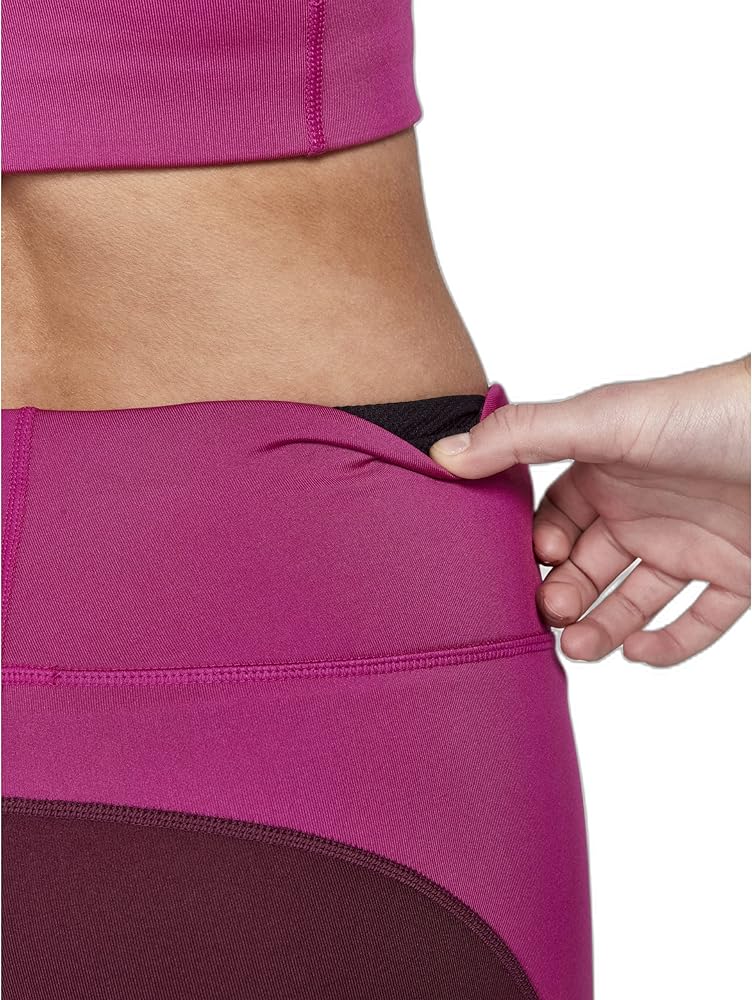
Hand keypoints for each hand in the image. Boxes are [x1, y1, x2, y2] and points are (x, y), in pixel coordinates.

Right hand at [430, 358, 750, 665]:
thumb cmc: (710, 413)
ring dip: (603, 628)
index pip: (550, 520)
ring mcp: (690, 543)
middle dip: (562, 598)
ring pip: (632, 602)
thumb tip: (444, 456)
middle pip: (585, 569)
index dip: (534, 551)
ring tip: (583, 647)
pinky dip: (669, 645)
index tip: (529, 570)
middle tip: (550, 617)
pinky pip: (697, 622)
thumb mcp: (603, 420)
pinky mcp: (738, 574)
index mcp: (605, 470)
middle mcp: (642, 508)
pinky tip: (642, 653)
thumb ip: (522, 438)